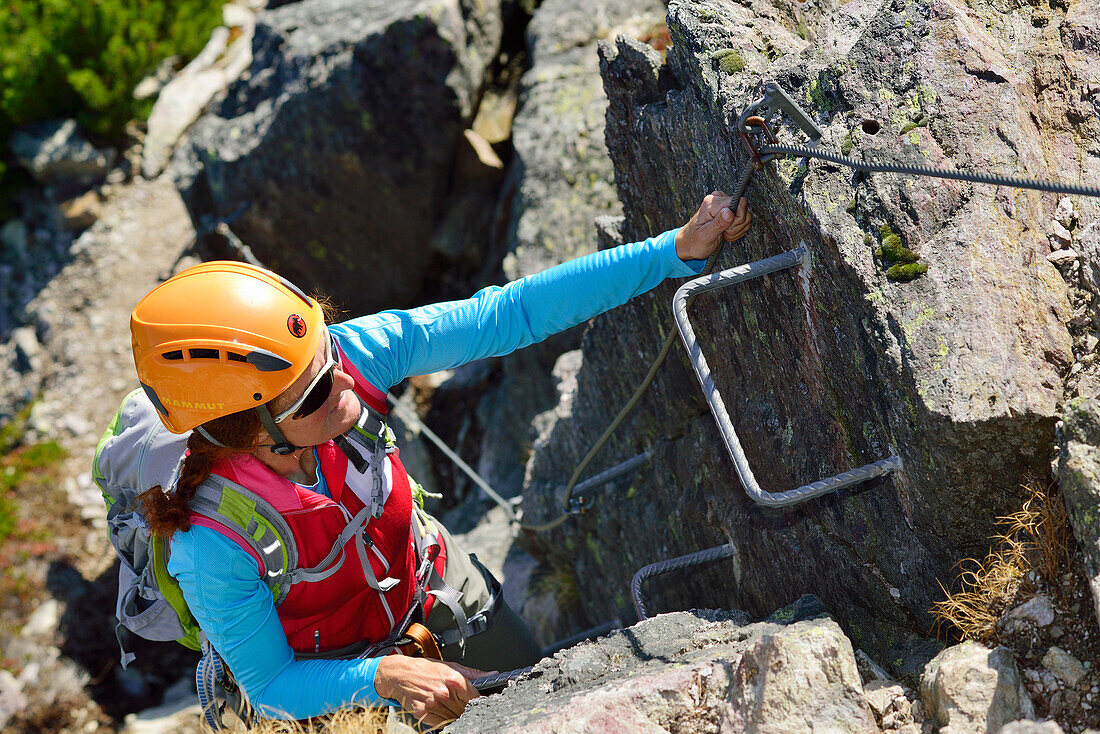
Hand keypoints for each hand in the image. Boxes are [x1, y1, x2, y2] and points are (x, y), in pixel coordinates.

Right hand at [374, 654, 491, 727]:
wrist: (399, 674)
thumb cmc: (424, 669)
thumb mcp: (450, 666)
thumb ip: (472, 673)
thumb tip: (492, 675)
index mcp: (454, 679)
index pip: (475, 697)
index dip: (477, 700)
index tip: (476, 702)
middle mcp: (445, 693)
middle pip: (465, 709)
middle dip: (464, 707)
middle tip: (457, 702)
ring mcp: (434, 704)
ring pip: (454, 717)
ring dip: (453, 714)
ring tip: (447, 705)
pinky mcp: (423, 713)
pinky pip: (441, 723)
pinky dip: (443, 719)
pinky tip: (439, 710)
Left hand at [674, 192, 751, 260]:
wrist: (689, 244)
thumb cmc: (694, 241)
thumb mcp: (705, 235)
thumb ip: (718, 223)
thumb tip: (729, 212)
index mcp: (712, 202)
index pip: (739, 203)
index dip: (736, 219)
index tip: (726, 229)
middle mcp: (719, 199)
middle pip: (744, 209)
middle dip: (736, 226)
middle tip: (723, 232)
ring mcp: (725, 204)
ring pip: (746, 216)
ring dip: (737, 229)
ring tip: (723, 233)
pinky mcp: (730, 211)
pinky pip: (744, 220)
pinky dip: (737, 230)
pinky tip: (726, 233)